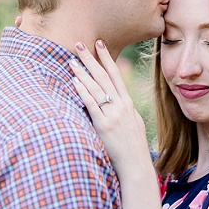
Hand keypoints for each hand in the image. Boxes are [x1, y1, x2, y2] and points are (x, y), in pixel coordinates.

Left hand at [68, 39, 149, 169]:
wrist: (136, 165)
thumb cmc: (133, 147)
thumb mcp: (133, 123)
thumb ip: (124, 110)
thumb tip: (118, 101)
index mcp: (127, 104)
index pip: (115, 75)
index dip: (107, 58)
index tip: (99, 43)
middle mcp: (121, 106)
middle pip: (104, 76)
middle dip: (91, 59)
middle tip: (80, 43)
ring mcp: (113, 115)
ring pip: (96, 88)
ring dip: (83, 73)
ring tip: (72, 61)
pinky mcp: (104, 126)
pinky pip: (92, 105)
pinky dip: (83, 92)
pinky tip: (75, 82)